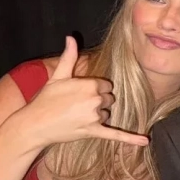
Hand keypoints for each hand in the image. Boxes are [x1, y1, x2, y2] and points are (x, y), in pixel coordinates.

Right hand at [18, 36, 148, 147]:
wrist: (34, 124)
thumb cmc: (45, 99)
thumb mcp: (58, 76)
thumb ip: (69, 56)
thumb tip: (71, 37)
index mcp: (90, 84)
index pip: (106, 85)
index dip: (95, 89)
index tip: (81, 93)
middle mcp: (95, 99)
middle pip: (108, 99)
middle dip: (97, 101)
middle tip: (76, 105)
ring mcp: (95, 116)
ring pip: (107, 113)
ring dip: (97, 115)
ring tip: (76, 116)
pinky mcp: (93, 131)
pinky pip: (116, 134)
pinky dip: (131, 139)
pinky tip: (145, 142)